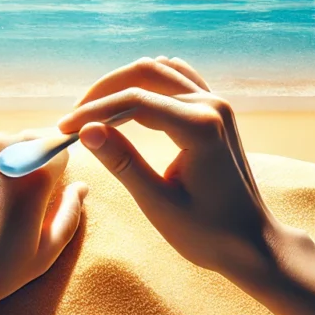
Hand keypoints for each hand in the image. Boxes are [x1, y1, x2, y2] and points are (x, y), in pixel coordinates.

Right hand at [59, 58, 314, 314]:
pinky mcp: (216, 110)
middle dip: (104, 92)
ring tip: (94, 113)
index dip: (94, 111)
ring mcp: (217, 103)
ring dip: (123, 85)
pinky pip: (177, 80)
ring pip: (159, 71)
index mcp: (201, 127)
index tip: (63, 129)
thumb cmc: (208, 233)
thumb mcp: (159, 203)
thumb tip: (86, 130)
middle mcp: (212, 105)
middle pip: (145, 73)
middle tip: (74, 120)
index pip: (135, 101)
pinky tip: (127, 104)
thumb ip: (123, 163)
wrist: (251, 243)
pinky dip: (148, 85)